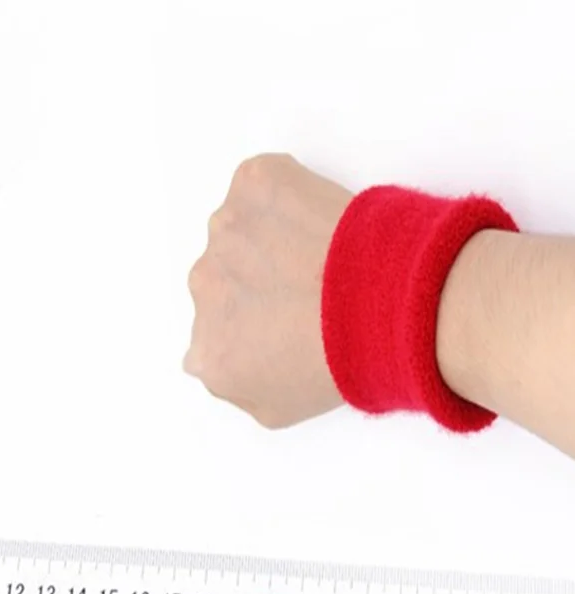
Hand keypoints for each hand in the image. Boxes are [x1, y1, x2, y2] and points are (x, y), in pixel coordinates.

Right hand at [184, 153, 351, 427]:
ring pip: (238, 232)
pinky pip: (259, 184)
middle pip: (221, 279)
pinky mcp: (251, 184)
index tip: (279, 323)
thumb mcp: (280, 410)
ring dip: (268, 238)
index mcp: (205, 351)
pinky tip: (317, 219)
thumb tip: (230, 364)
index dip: (249, 327)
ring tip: (319, 255)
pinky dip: (283, 194)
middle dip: (254, 281)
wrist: (389, 302)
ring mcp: (224, 231)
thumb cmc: (344, 357)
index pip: (213, 335)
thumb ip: (238, 388)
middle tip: (307, 289)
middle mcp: (202, 287)